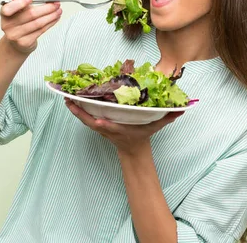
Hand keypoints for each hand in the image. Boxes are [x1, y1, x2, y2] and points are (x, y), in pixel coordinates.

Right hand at [0, 0, 61, 53]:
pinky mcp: (25, 42)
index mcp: (4, 15)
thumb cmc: (18, 25)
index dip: (20, 3)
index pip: (8, 9)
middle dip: (46, 8)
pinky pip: (41, 31)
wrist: (16, 44)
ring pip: (38, 23)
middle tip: (55, 4)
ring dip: (51, 16)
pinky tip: (55, 18)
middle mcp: (8, 26)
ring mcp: (16, 35)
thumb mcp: (16, 12)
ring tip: (58, 11)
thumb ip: (18, 3)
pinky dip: (50, 23)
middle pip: (30, 15)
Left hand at [64, 98, 183, 155]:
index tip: (98, 122)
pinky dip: (77, 108)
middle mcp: (107, 127)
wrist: (132, 150)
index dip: (104, 125)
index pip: (111, 127)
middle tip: (68, 98)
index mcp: (119, 129)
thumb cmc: (141, 135)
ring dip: (74, 108)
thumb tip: (181, 110)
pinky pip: (84, 116)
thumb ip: (167, 118)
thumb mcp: (155, 127)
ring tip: (65, 95)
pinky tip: (71, 98)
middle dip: (79, 111)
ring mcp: (100, 127)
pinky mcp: (97, 124)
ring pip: (84, 118)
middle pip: (90, 120)